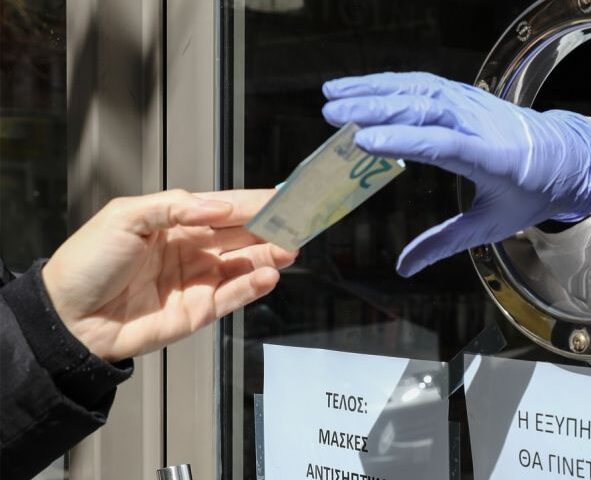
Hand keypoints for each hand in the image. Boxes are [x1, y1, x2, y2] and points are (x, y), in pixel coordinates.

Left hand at [41, 189, 297, 361]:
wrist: (69, 318)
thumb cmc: (87, 263)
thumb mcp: (124, 217)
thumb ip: (173, 206)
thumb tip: (218, 207)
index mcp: (175, 222)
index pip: (224, 208)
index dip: (254, 202)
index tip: (283, 196)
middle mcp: (192, 249)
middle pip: (242, 235)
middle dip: (272, 227)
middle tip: (300, 221)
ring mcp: (198, 280)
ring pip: (244, 264)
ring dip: (269, 255)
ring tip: (291, 247)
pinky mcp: (200, 311)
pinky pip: (234, 295)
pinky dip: (254, 285)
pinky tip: (269, 274)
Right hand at [321, 72, 590, 276]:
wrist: (564, 156)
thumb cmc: (528, 195)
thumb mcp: (492, 226)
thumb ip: (446, 243)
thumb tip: (404, 268)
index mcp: (494, 159)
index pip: (445, 145)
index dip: (404, 142)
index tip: (364, 141)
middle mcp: (482, 124)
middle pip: (426, 110)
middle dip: (376, 109)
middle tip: (332, 114)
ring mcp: (474, 104)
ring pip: (421, 89)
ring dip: (374, 89)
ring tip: (333, 94)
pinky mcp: (465, 95)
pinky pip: (424, 83)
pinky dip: (389, 83)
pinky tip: (358, 88)